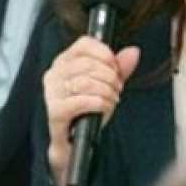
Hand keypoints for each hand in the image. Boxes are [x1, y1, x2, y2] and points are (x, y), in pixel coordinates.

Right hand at [42, 36, 140, 185]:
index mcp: (64, 61)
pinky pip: (82, 101)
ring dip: (107, 91)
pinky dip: (100, 103)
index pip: (84, 44)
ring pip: (86, 82)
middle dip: (110, 76)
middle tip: (118, 88)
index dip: (105, 53)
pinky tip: (105, 107)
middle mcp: (54, 74)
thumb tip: (133, 52)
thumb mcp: (105, 85)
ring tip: (112, 99)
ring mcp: (52, 92)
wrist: (73, 142)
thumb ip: (119, 68)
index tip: (116, 67)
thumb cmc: (86, 110)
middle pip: (88, 63)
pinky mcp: (55, 110)